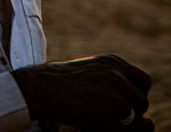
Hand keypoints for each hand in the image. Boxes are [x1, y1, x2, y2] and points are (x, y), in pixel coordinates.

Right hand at [11, 54, 153, 130]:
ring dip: (125, 122)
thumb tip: (134, 98)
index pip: (144, 81)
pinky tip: (99, 125)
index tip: (127, 101)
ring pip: (136, 117)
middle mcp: (117, 75)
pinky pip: (125, 130)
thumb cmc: (64, 80)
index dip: (138, 93)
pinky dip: (115, 131)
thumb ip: (114, 77)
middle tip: (114, 114)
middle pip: (142, 100)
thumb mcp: (93, 69)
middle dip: (132, 110)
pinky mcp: (106, 114)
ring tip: (105, 119)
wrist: (43, 87)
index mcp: (114, 63)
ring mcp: (112, 94)